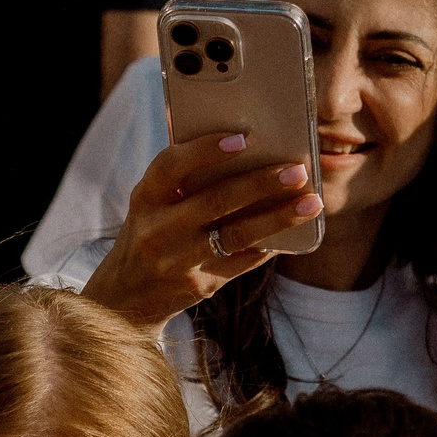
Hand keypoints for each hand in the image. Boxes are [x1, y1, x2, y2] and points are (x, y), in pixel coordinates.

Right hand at [78, 131, 321, 330]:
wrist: (124, 298)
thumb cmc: (150, 235)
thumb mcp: (152, 205)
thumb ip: (185, 181)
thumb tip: (251, 152)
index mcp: (145, 199)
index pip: (172, 166)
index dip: (206, 150)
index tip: (243, 138)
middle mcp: (157, 230)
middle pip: (215, 201)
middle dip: (261, 183)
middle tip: (298, 170)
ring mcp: (177, 262)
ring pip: (236, 235)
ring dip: (278, 217)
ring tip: (311, 203)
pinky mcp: (198, 285)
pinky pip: (243, 262)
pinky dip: (270, 245)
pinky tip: (293, 233)